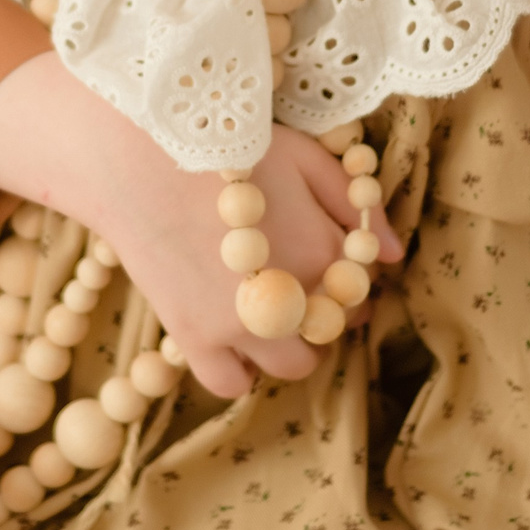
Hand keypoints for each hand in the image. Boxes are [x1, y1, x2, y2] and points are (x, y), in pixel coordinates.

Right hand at [0, 52, 403, 399]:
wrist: (133, 157)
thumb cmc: (222, 146)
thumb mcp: (302, 155)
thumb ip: (355, 204)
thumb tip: (397, 255)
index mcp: (325, 250)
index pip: (362, 291)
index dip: (343, 278)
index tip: (317, 263)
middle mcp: (294, 296)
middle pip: (332, 331)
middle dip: (319, 312)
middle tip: (285, 280)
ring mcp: (244, 325)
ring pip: (294, 366)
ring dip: (287, 345)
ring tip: (260, 307)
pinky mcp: (196, 340)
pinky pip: (233, 384)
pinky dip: (237, 369)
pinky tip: (228, 334)